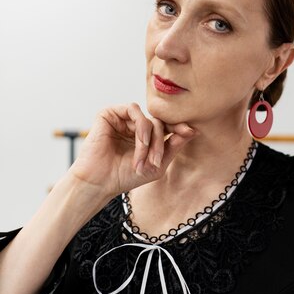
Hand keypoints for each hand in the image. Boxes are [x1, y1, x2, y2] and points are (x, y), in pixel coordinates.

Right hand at [68, 103, 197, 200]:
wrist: (99, 182)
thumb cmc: (124, 176)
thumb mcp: (156, 164)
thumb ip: (173, 146)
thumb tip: (193, 130)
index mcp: (144, 136)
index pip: (165, 126)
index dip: (178, 127)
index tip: (190, 132)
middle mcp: (133, 125)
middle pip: (159, 123)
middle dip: (161, 142)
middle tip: (156, 161)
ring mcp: (122, 119)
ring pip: (148, 119)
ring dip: (151, 139)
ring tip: (145, 159)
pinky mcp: (110, 113)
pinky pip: (134, 111)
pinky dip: (141, 128)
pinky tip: (140, 142)